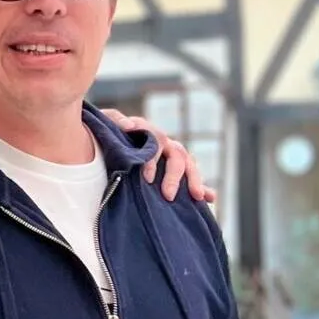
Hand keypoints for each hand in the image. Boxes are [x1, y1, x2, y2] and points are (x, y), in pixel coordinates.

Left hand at [99, 108, 215, 203]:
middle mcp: (164, 142)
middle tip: (168, 196)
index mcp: (149, 131)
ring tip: (198, 196)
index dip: (153, 160)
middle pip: (177, 156)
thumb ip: (116, 120)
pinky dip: (203, 186)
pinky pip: (192, 177)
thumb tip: (128, 126)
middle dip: (174, 177)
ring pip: (188, 165)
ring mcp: (171, 154)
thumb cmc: (107, 131)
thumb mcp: (108, 122)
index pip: (157, 142)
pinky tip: (211, 197)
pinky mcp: (174, 169)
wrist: (108, 137)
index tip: (147, 178)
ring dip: (194, 180)